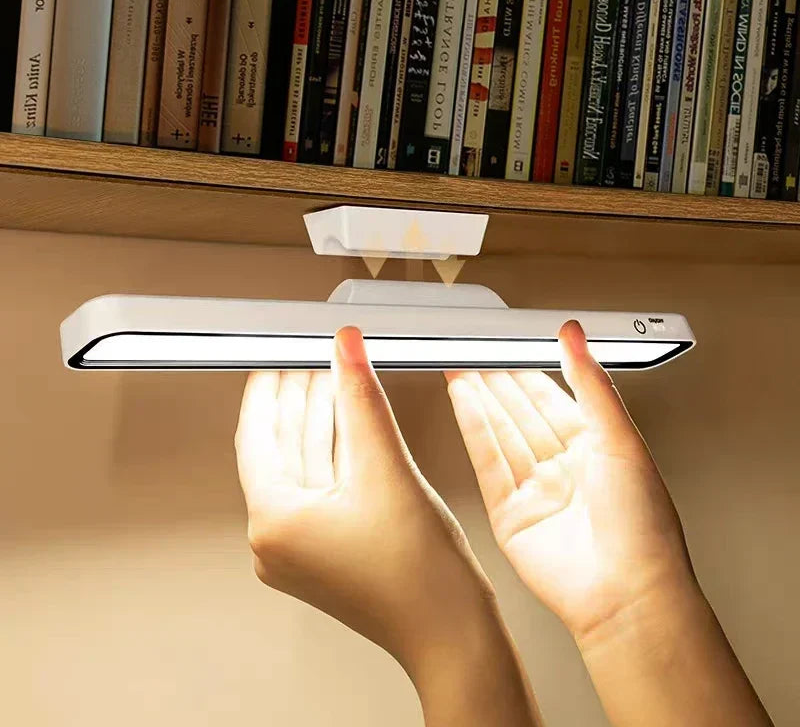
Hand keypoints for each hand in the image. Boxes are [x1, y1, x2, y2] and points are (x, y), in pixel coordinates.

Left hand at [235, 328, 541, 725]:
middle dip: (298, 398)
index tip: (276, 356)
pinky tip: (348, 424)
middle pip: (281, 448)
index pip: (258, 435)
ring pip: (304, 466)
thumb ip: (362, 400)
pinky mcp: (326, 551)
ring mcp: (301, 548)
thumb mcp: (387, 469)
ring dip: (319, 421)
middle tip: (309, 359)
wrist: (451, 633)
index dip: (269, 386)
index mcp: (275, 523)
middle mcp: (278, 539)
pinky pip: (321, 487)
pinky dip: (334, 452)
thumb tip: (346, 349)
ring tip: (331, 380)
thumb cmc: (421, 579)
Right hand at [445, 320, 693, 641]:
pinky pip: (487, 463)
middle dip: (495, 381)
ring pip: (500, 433)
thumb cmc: (642, 525)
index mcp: (595, 448)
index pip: (551, 398)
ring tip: (456, 367)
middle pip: (520, 413)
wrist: (628, 594)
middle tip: (470, 351)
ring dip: (478, 399)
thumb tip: (575, 335)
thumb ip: (590, 383)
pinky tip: (462, 401)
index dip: (526, 369)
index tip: (505, 344)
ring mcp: (534, 491)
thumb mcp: (619, 438)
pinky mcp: (509, 514)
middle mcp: (563, 468)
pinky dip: (474, 429)